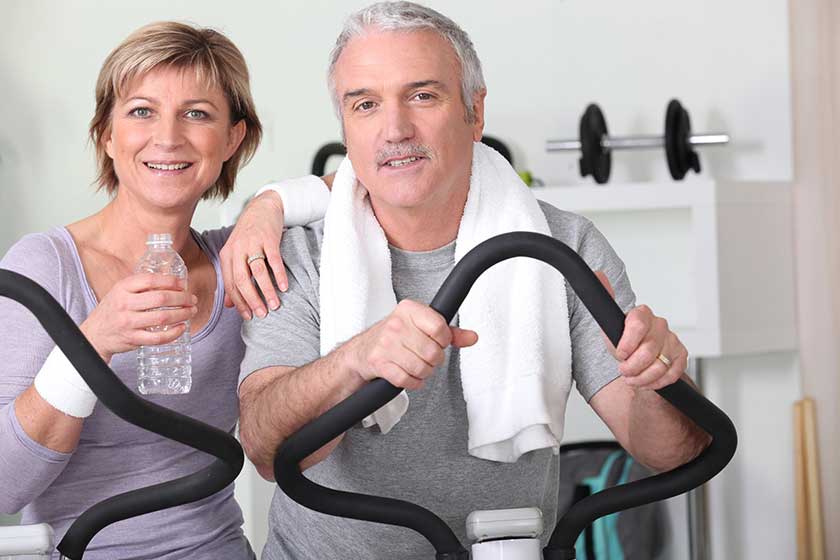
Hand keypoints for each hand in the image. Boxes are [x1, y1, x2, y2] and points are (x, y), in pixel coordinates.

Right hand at [79, 274, 196, 362]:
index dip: (171, 281)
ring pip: (162, 318)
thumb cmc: (112, 310)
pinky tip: (181, 328)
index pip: (150, 280)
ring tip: (191, 311)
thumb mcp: (120, 292)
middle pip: (160, 299)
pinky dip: (174, 333)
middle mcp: (124, 304)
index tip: (183, 284)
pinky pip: (158, 338)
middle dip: (182, 298)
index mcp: (122, 288)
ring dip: (182, 314)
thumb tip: (172, 281)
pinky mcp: (133, 339)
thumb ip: (141, 286)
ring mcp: (128, 322)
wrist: (94, 334)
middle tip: (192, 299)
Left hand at [220, 191, 286, 319]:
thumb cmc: (249, 235)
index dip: (239, 303)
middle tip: (262, 314)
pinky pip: (274, 260)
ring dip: (267, 291)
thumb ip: (232, 278)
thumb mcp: (236, 255)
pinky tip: (284, 287)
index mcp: (227, 255)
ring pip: (258, 272)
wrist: (261, 208)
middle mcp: (237, 249)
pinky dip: (279, 275)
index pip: (230, 284)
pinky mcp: (269, 238)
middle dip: (252, 300)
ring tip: (274, 305)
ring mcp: (253, 243)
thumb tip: (229, 304)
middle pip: (242, 280)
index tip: (248, 316)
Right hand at [345, 300, 477, 389]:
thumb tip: (472, 337)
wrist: (363, 350)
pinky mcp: (379, 363)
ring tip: (417, 365)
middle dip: (434, 360)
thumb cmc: (396, 336)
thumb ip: (450, 332)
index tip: (438, 342)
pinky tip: (409, 375)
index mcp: (409, 310)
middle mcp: (396, 324)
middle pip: (432, 352)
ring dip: (424, 372)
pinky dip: (413, 382)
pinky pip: (406, 380)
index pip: (439, 328)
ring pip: (421, 368)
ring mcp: (385, 344)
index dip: (443, 340)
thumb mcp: (422, 326)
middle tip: (426, 357)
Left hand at [595, 272, 686, 390]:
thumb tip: (599, 273)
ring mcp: (672, 340)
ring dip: (642, 378)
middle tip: (624, 370)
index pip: (638, 325)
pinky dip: (656, 382)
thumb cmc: (623, 339)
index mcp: (641, 314)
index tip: (620, 354)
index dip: (628, 344)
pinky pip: (672, 374)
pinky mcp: (681, 356)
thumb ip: (604, 298)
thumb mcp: (608, 322)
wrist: (636, 355)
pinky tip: (647, 380)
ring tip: (633, 378)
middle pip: (648, 350)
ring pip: (660, 365)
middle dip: (632, 366)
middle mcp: (659, 325)